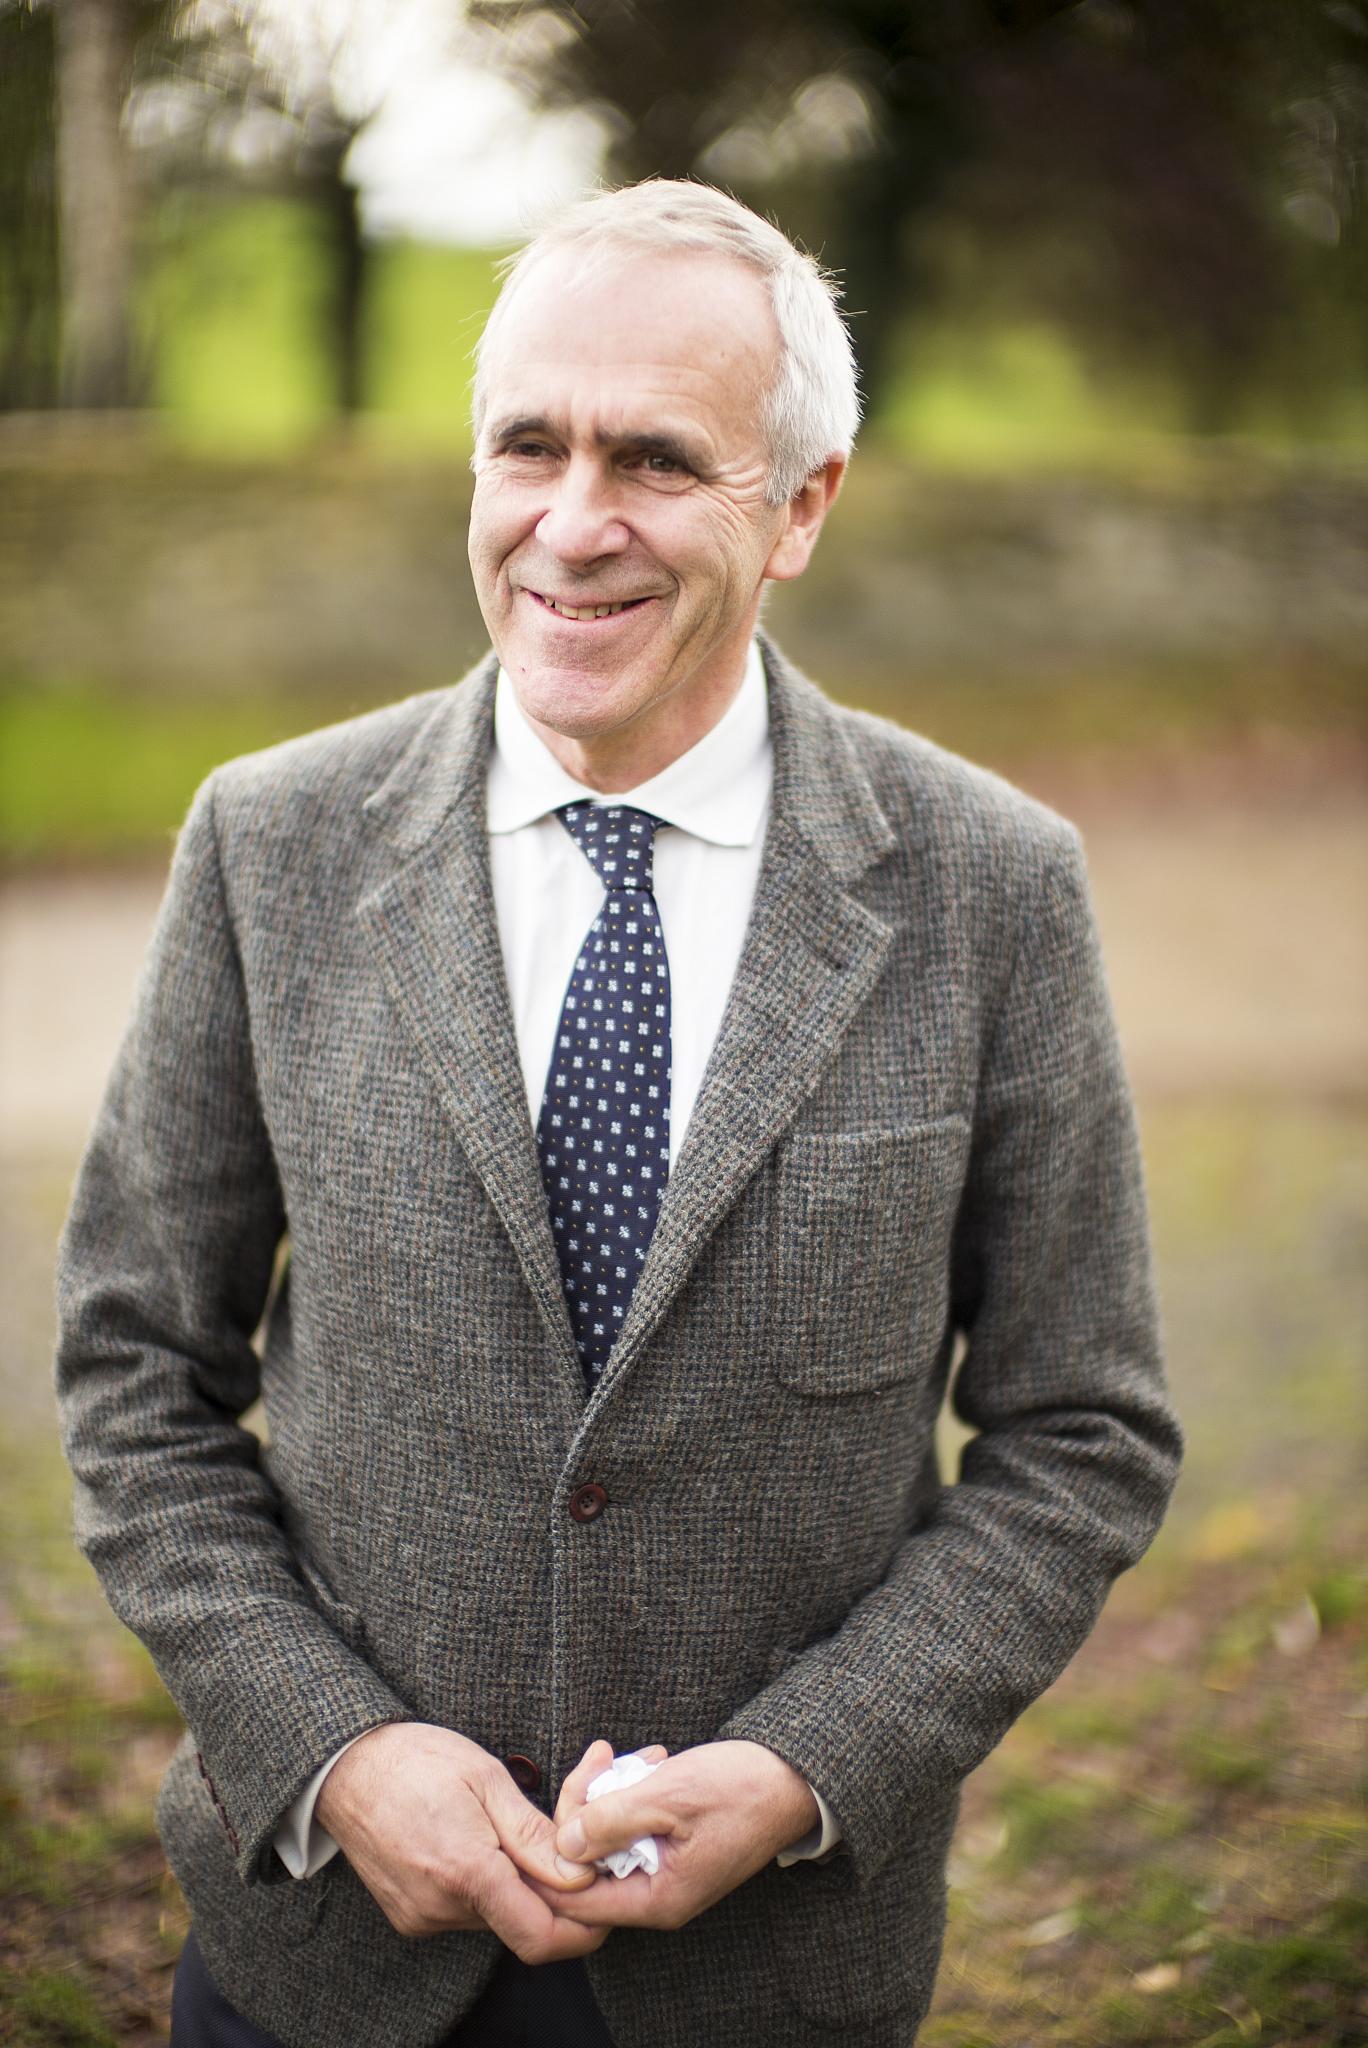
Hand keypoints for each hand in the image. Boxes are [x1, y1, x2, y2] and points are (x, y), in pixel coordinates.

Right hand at [314, 1722, 602, 1956]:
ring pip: (496, 1918)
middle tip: (564, 1846)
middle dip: (552, 1894)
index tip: (604, 1898)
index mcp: (466, 1871)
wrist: (346, 1768)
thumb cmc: (418, 1760)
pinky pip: (467, 1913)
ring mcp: (422, 1917)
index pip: (540, 1937)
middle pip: (522, 1924)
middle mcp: (441, 1908)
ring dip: (518, 1887)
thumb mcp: (487, 1779)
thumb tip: (579, 1875)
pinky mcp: (410, 1917)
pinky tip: (482, 1845)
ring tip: (514, 1834)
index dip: (583, 1928)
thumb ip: (535, 1836)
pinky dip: (487, 1888)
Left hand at [533, 1739, 820, 1932]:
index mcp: (658, 1899)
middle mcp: (659, 1896)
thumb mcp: (668, 1796)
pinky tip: (648, 1763)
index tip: (556, 1805)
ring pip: (608, 1841)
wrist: (793, 1777)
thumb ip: (609, 1822)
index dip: (553, 1857)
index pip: (578, 1899)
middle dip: (584, 1808)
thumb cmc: (739, 1789)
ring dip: (609, 1794)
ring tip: (630, 1755)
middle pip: (589, 1865)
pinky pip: (632, 1829)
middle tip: (598, 1759)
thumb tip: (561, 1846)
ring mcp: (666, 1873)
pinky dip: (632, 1795)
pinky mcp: (673, 1849)